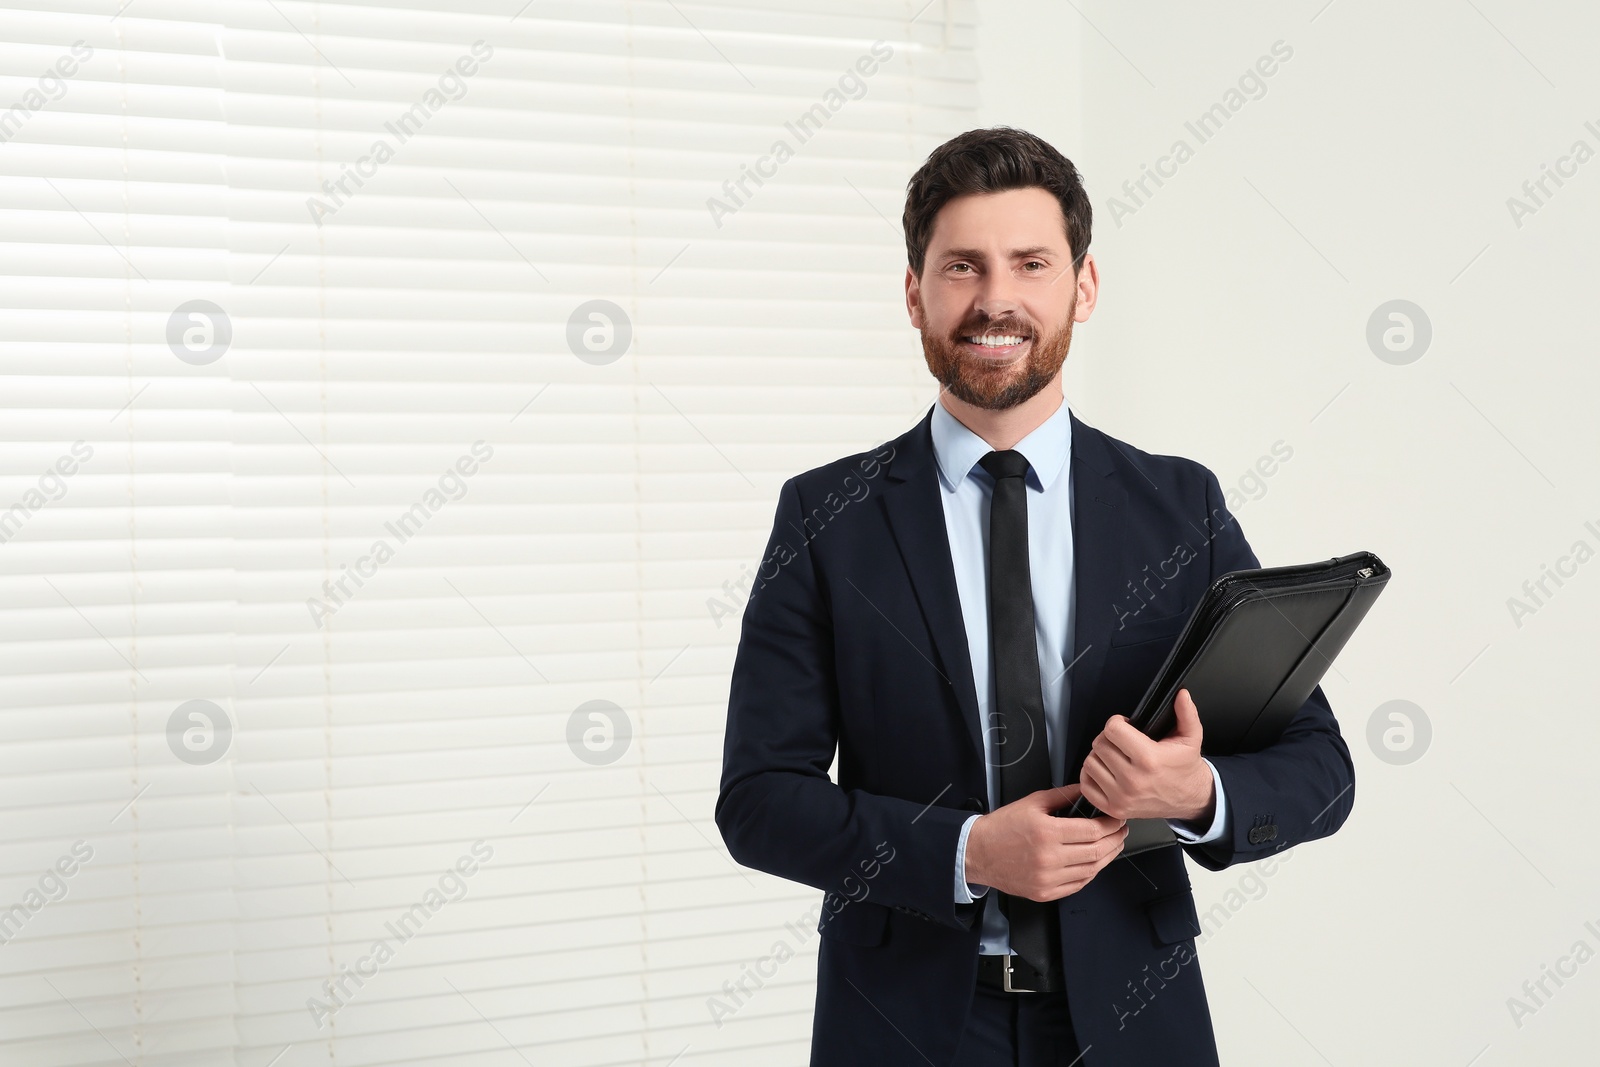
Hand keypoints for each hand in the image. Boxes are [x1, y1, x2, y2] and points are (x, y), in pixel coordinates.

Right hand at [963, 784, 1126, 901]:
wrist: (978, 853)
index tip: (1116, 818)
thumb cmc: (1002, 827)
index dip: (1111, 824)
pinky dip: (1092, 873)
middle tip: (1121, 830)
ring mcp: (1048, 879)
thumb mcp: (1032, 802)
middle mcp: (1049, 858)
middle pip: (1097, 851)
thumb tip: (1087, 789)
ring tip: (1112, 845)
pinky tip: (1094, 862)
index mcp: (1046, 832)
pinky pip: (1078, 885)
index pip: (1094, 830)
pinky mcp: (1045, 893)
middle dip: (1115, 839)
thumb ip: (1063, 795)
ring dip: (1107, 857)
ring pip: (1092, 870)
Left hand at [1079, 687, 1214, 822]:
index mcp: (1149, 759)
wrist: (1190, 799)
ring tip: (1116, 756)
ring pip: (1090, 763)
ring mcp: (1121, 797)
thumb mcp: (1191, 738)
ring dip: (1099, 756)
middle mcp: (1133, 780)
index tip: (1125, 726)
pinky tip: (1106, 771)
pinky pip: (1086, 785)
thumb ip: (1186, 713)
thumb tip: (1181, 695)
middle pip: (1099, 745)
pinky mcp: (1113, 808)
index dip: (1117, 723)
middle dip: (1109, 738)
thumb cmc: (1185, 768)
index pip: (1112, 730)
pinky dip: (1092, 776)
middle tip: (1122, 742)